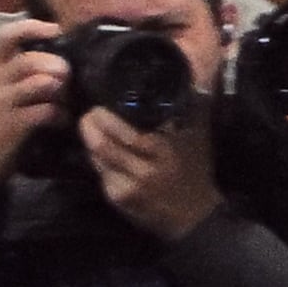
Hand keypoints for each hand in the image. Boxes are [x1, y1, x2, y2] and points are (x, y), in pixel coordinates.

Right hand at [0, 14, 68, 180]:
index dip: (32, 27)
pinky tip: (61, 119)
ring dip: (60, 89)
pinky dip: (58, 114)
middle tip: (68, 75)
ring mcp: (1, 104)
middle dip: (56, 65)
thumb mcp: (3, 92)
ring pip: (38, 83)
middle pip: (29, 59)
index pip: (7, 35)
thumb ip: (25, 74)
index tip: (56, 30)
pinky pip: (43, 112)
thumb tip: (62, 60)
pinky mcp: (12, 126)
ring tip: (66, 99)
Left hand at [81, 99, 222, 238]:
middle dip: (90, 124)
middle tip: (91, 111)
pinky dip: (96, 159)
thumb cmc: (195, 168)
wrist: (194, 217)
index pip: (124, 129)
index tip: (103, 100)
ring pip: (97, 157)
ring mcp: (130, 186)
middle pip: (103, 143)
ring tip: (91, 125)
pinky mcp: (120, 199)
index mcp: (163, 149)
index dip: (106, 114)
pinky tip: (100, 150)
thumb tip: (180, 69)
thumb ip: (189, 103)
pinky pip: (100, 173)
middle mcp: (145, 169)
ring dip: (89, 139)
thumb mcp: (197, 134)